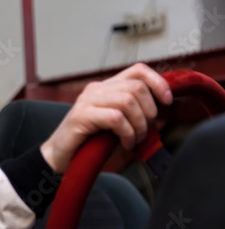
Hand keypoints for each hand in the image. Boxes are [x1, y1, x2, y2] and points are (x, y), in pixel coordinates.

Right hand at [41, 63, 172, 172]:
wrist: (61, 158)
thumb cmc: (90, 143)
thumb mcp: (119, 127)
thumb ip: (137, 118)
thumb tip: (163, 116)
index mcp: (106, 88)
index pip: (137, 70)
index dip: (158, 82)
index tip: (167, 101)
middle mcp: (96, 89)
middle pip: (136, 86)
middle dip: (149, 111)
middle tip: (146, 131)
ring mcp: (87, 101)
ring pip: (127, 101)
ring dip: (139, 124)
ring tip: (135, 139)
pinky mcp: (81, 116)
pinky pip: (115, 118)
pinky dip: (127, 133)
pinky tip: (125, 143)